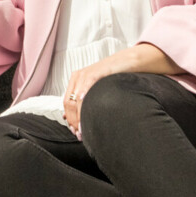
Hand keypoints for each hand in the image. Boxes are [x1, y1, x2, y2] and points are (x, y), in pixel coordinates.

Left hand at [60, 44, 179, 135]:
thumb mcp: (97, 89)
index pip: (66, 104)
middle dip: (74, 121)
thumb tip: (73, 118)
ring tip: (84, 130)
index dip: (70, 120)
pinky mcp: (97, 71)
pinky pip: (87, 87)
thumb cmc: (115, 77)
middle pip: (68, 103)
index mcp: (76, 81)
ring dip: (78, 116)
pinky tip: (86, 110)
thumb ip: (86, 101)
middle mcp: (78, 76)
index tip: (77, 133)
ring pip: (75, 99)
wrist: (129, 62)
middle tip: (81, 135)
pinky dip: (85, 100)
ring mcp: (86, 73)